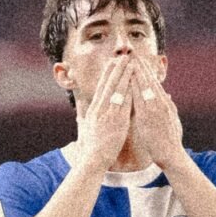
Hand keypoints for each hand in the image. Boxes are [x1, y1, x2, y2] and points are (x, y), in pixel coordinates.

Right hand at [76, 53, 133, 169]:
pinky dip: (129, 90)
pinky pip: (124, 101)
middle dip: (116, 69)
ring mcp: (108, 113)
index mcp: (95, 110)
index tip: (112, 63)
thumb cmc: (92, 148)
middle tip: (122, 56)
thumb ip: (86, 121)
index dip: (107, 74)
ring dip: (124, 74)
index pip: (102, 88)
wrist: (93, 159)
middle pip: (109, 84)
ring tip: (130, 62)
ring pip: (117, 89)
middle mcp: (100, 109)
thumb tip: (81, 116)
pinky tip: (134, 81)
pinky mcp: (117, 120)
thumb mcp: (88, 130)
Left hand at [131, 70, 184, 169]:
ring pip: (145, 86)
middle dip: (141, 66)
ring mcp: (155, 109)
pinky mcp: (148, 116)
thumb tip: (168, 97)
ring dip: (137, 72)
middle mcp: (160, 103)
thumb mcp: (173, 120)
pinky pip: (139, 98)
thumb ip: (169, 107)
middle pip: (149, 80)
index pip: (154, 83)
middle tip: (133, 53)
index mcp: (165, 104)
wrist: (171, 155)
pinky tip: (128, 78)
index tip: (140, 61)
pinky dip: (135, 86)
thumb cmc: (170, 140)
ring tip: (130, 60)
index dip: (147, 71)